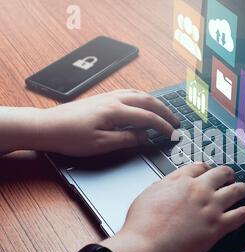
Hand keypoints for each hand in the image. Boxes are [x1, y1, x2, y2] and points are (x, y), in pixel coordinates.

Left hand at [37, 89, 179, 156]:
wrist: (47, 126)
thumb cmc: (70, 136)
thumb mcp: (101, 144)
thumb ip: (127, 139)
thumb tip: (145, 137)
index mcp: (115, 111)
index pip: (147, 117)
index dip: (163, 126)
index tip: (173, 134)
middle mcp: (113, 99)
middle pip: (147, 101)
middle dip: (165, 111)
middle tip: (176, 122)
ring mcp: (108, 96)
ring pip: (139, 94)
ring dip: (155, 103)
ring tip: (165, 112)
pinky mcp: (102, 98)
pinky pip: (129, 93)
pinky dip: (143, 98)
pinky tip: (143, 103)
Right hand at [101, 163, 244, 251]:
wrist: (146, 247)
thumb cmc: (142, 225)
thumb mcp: (149, 193)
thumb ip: (165, 184)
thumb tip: (172, 181)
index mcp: (181, 181)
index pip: (200, 167)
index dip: (205, 168)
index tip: (207, 171)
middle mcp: (199, 190)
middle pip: (222, 173)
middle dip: (227, 174)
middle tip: (228, 177)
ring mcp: (211, 207)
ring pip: (237, 190)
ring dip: (241, 188)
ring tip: (243, 190)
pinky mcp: (218, 226)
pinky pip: (241, 215)